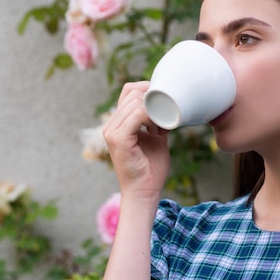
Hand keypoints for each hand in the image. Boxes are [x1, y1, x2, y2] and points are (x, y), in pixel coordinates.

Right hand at [102, 81, 169, 201]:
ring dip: (154, 107)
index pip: (128, 92)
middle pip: (131, 94)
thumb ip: (157, 124)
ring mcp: (112, 132)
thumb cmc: (150, 169)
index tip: (165, 97)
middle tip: (168, 109)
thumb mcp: (156, 139)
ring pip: (134, 102)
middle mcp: (111, 126)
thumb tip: (168, 109)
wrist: (144, 191)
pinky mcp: (119, 139)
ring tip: (164, 120)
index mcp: (118, 124)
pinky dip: (151, 116)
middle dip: (153, 97)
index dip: (146, 89)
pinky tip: (159, 125)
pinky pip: (136, 115)